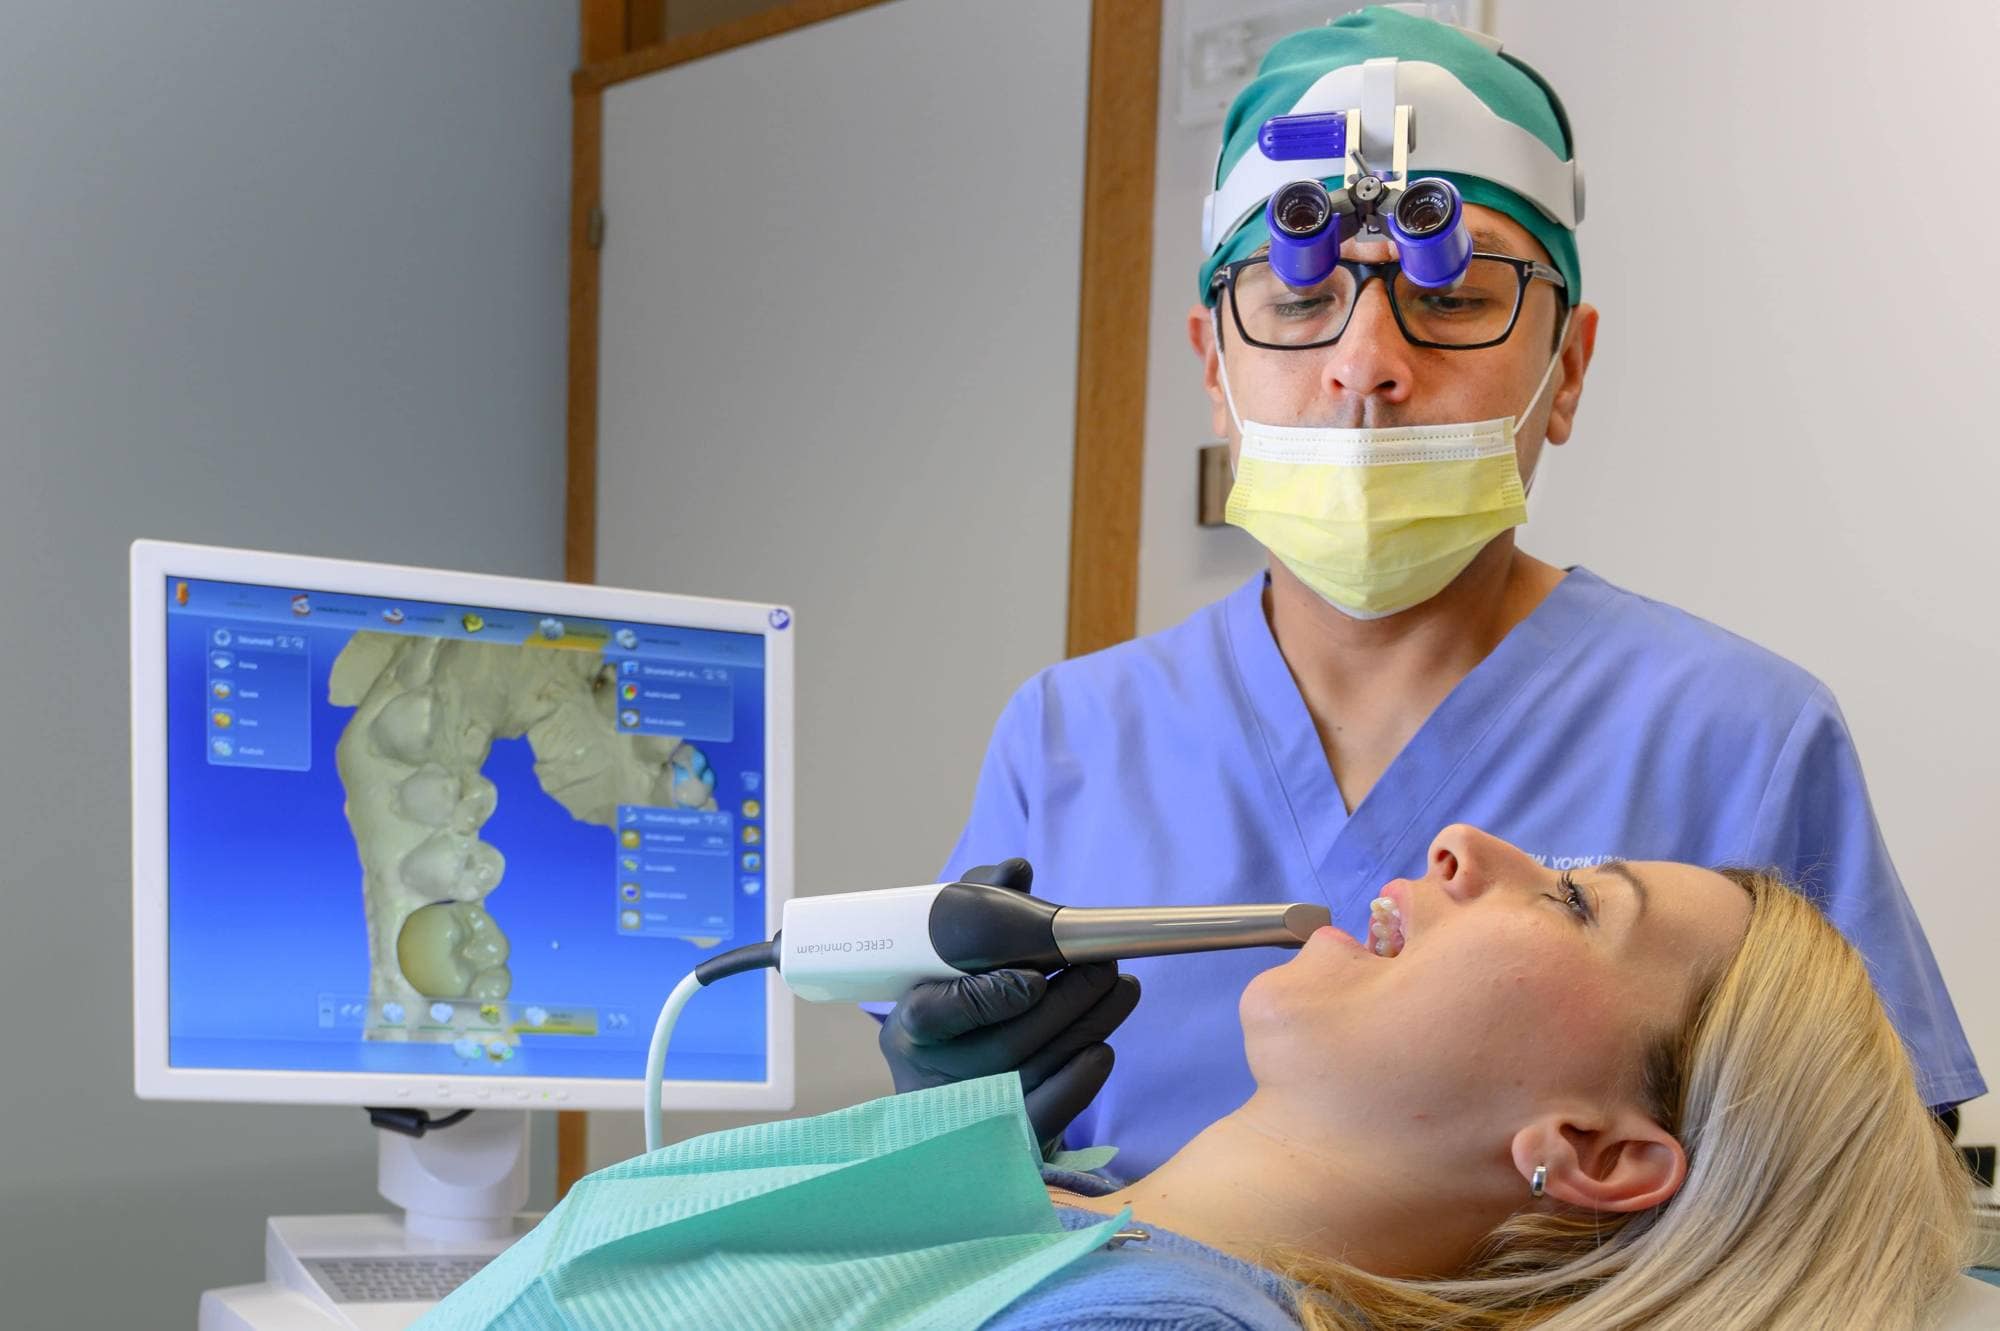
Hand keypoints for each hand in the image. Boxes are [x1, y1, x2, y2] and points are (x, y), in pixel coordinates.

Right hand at [877, 857, 1141, 1147]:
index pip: (936, 1014)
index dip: (986, 998)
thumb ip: (980, 911)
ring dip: (1090, 1024)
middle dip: (1067, 999)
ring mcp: (972, 1113)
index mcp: (910, 1027)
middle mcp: (934, 1075)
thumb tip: (1017, 871)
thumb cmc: (957, 1013)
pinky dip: (1084, 1077)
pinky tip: (1103, 1045)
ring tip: (1121, 988)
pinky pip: (1052, 1112)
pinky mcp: (1010, 1138)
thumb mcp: (951, 963)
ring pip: (1039, 1069)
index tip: (1032, 978)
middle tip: (1104, 964)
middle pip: (1006, 1042)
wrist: (948, 1105)